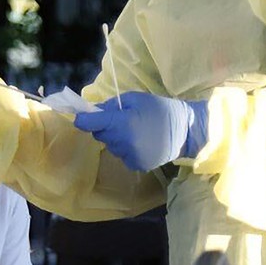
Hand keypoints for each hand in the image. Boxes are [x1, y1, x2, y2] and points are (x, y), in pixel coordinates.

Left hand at [73, 92, 207, 171]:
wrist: (184, 130)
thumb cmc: (158, 109)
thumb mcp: (133, 99)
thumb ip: (110, 106)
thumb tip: (92, 112)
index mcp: (121, 122)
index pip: (90, 124)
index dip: (83, 119)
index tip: (81, 117)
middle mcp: (122, 142)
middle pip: (100, 135)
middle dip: (104, 127)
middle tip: (120, 120)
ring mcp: (129, 156)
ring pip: (111, 146)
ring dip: (116, 139)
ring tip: (134, 131)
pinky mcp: (136, 165)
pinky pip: (122, 156)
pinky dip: (126, 149)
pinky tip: (140, 142)